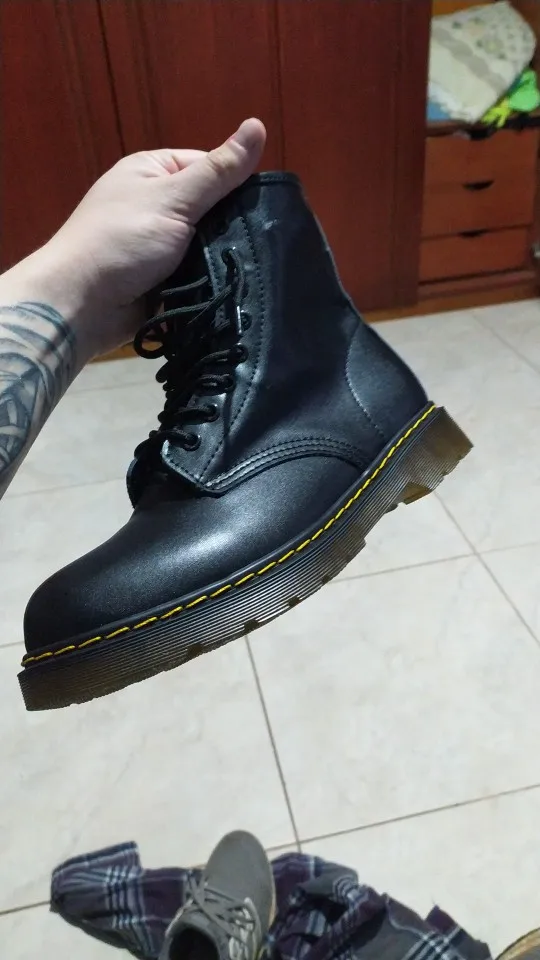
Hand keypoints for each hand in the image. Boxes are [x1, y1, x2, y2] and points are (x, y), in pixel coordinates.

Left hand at [42, 118, 265, 357]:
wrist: (81, 304)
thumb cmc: (123, 240)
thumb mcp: (174, 197)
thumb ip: (219, 171)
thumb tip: (258, 125)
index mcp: (153, 170)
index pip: (210, 167)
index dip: (236, 184)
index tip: (261, 208)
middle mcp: (155, 202)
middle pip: (211, 207)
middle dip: (231, 226)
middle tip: (261, 242)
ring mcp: (158, 242)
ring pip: (206, 243)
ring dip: (222, 256)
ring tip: (250, 267)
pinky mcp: (162, 277)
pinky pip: (196, 272)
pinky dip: (209, 278)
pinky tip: (233, 284)